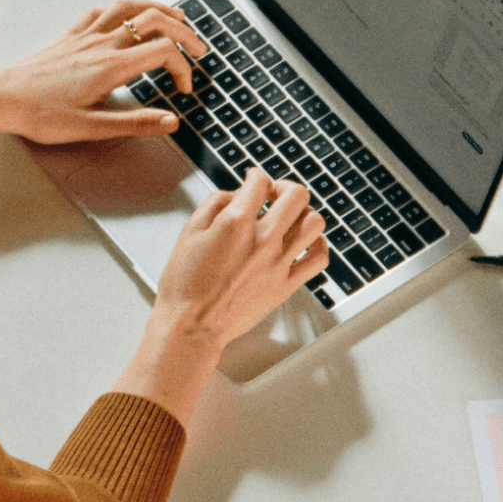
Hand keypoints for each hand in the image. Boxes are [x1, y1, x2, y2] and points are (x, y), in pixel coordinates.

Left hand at [0, 0, 207, 145]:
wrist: (2, 97)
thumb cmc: (39, 115)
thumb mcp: (90, 128)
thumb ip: (134, 123)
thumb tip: (169, 122)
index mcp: (111, 67)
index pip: (163, 52)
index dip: (183, 67)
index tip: (183, 87)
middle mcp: (101, 44)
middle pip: (155, 20)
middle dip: (184, 31)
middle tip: (197, 48)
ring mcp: (85, 35)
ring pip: (129, 7)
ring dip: (157, 9)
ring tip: (175, 18)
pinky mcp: (70, 34)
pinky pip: (101, 11)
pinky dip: (122, 10)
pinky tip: (124, 17)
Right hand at [111, 167, 327, 423]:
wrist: (192, 326)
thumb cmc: (184, 284)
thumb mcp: (189, 231)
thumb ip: (215, 204)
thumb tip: (237, 194)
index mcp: (236, 222)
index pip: (261, 181)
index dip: (256, 175)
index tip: (254, 179)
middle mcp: (263, 239)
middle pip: (296, 195)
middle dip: (284, 187)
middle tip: (275, 194)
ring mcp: (278, 262)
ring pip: (314, 222)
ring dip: (304, 213)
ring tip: (291, 218)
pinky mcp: (286, 285)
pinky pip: (318, 258)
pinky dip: (317, 244)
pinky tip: (306, 242)